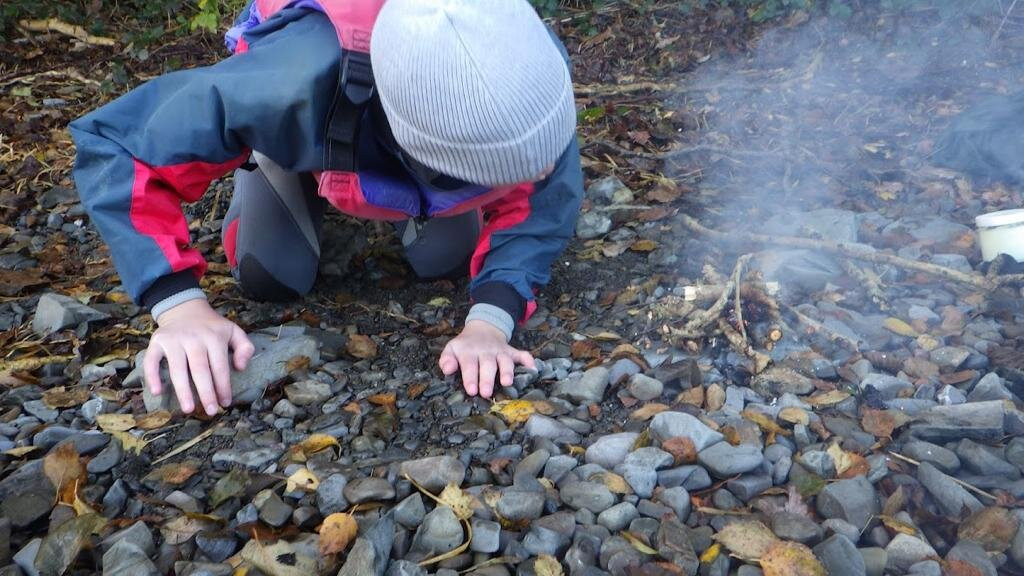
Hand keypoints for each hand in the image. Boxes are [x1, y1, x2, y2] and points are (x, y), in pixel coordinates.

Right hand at [144, 299, 254, 414]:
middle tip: (211, 411)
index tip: (225, 403)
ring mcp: (174, 340)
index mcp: (214, 337)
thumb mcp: (234, 331)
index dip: (223, 386)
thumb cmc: (212, 327)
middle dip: (206, 392)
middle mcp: (194, 338)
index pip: (220, 366)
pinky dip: (152, 376)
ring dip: (183, 390)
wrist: (185, 308)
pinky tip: (157, 392)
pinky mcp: (157, 342)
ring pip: (178, 369)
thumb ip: (245, 347)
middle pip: (200, 370)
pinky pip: (151, 360)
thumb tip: (241, 368)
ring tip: (189, 409)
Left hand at [439, 320, 535, 397]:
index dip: (470, 377)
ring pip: (506, 360)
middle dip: (487, 379)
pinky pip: (522, 355)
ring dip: (507, 371)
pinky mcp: (512, 351)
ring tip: (507, 383)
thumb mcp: (452, 349)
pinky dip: (528, 361)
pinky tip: (533, 370)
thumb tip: (447, 369)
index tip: (471, 390)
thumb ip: (447, 359)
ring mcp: (500, 351)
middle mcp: (486, 351)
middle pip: (488, 364)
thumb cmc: (464, 346)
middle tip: (486, 393)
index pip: (469, 364)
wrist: (482, 329)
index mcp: (469, 351)